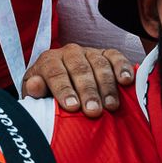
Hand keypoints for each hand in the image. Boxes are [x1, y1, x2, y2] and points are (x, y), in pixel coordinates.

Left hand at [23, 44, 137, 116]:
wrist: (62, 85)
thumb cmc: (49, 95)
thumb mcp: (37, 96)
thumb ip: (35, 92)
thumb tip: (35, 85)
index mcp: (48, 60)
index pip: (55, 72)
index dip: (63, 89)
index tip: (72, 107)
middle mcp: (69, 52)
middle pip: (80, 69)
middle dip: (88, 91)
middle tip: (93, 111)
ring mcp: (90, 51)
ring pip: (99, 64)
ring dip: (106, 86)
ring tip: (111, 106)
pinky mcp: (107, 53)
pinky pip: (116, 57)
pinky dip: (123, 67)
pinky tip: (127, 81)